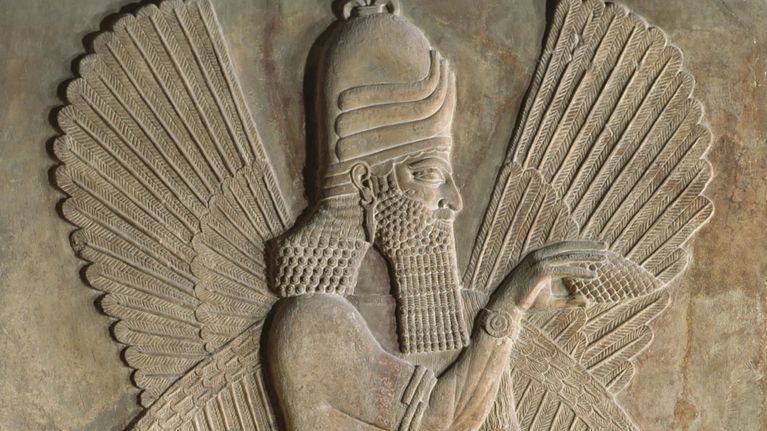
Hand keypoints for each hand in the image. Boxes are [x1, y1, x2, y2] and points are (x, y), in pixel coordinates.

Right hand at [488, 240, 606, 311]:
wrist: (507, 305)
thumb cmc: (527, 301)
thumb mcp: (551, 300)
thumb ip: (569, 300)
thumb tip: (588, 302)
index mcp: (539, 256)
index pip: (564, 246)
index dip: (581, 245)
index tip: (597, 246)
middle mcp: (539, 255)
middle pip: (568, 246)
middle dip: (588, 245)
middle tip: (606, 246)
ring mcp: (539, 261)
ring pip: (568, 256)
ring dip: (587, 256)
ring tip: (604, 259)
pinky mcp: (541, 271)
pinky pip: (565, 269)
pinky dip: (580, 271)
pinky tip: (593, 275)